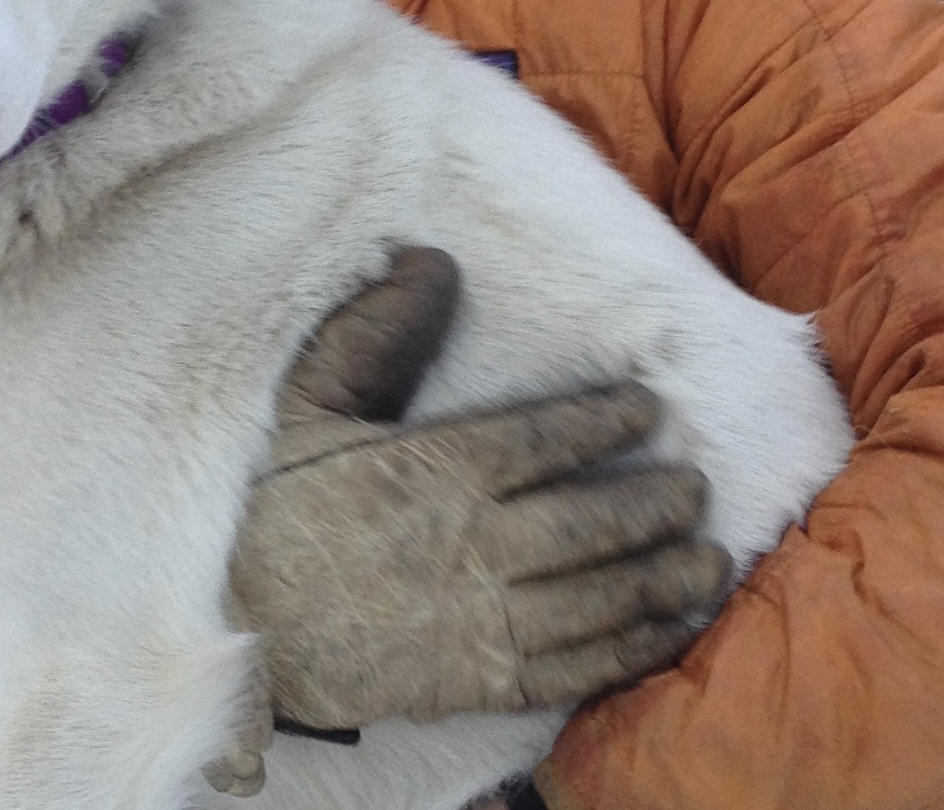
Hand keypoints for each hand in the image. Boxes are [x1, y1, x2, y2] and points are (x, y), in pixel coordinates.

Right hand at [226, 246, 729, 732]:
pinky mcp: (475, 682)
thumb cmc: (274, 507)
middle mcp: (473, 544)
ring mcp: (479, 621)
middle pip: (591, 524)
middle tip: (696, 488)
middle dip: (655, 506)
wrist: (237, 628)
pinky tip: (664, 634)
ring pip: (595, 599)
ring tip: (706, 562)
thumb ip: (374, 331)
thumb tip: (430, 260)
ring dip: (660, 580)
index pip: (547, 439)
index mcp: (438, 469)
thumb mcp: (309, 401)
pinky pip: (570, 669)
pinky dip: (627, 654)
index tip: (648, 408)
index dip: (607, 421)